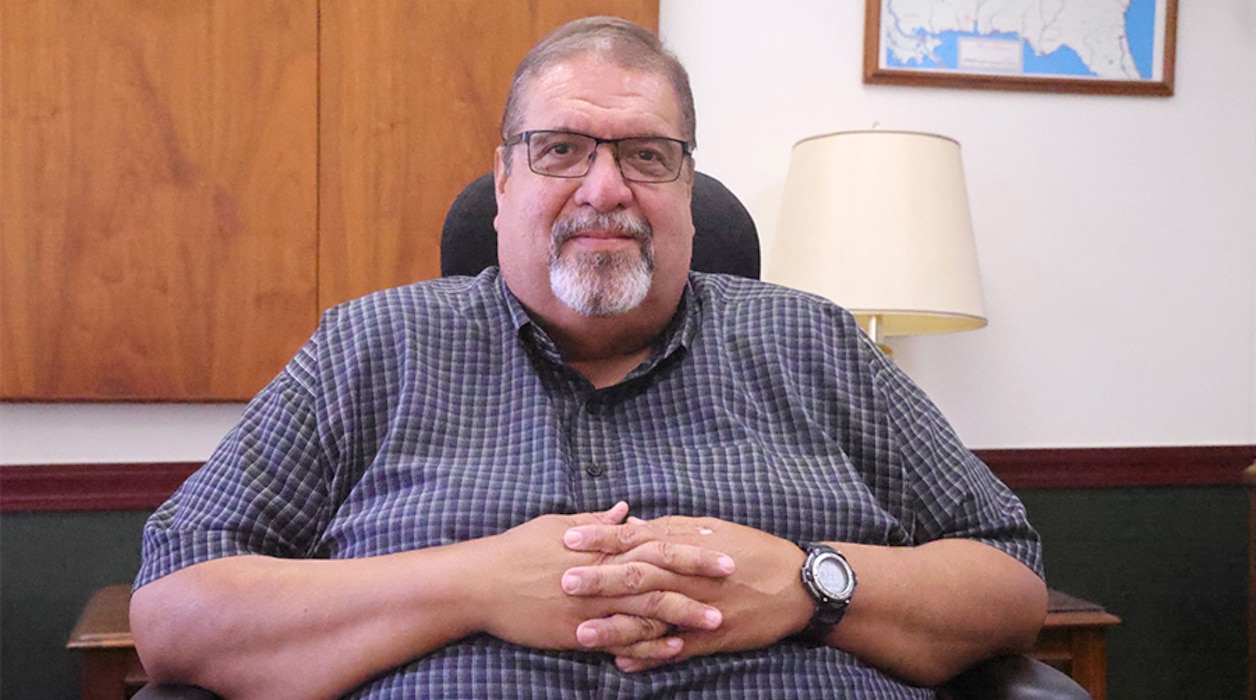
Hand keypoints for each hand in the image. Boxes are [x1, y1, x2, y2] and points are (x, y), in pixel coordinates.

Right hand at [473, 503, 729, 655]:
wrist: (479, 584)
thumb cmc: (517, 549)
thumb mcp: (557, 526)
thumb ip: (596, 522)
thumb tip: (626, 510)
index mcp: (600, 546)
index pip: (656, 542)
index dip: (690, 547)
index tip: (720, 546)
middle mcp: (601, 574)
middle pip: (660, 574)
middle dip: (698, 578)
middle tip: (734, 579)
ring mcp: (592, 606)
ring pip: (647, 610)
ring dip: (684, 615)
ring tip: (717, 620)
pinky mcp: (578, 632)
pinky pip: (621, 640)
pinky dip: (649, 645)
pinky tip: (673, 648)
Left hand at [561, 515, 812, 670]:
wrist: (800, 585)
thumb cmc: (755, 551)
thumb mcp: (714, 529)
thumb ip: (672, 529)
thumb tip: (635, 524)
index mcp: (688, 544)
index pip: (637, 539)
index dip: (602, 539)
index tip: (568, 539)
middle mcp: (690, 575)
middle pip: (639, 576)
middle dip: (600, 580)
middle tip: (563, 581)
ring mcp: (701, 608)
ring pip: (652, 618)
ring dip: (616, 626)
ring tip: (581, 633)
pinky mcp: (714, 637)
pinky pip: (676, 649)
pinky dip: (649, 657)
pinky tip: (621, 663)